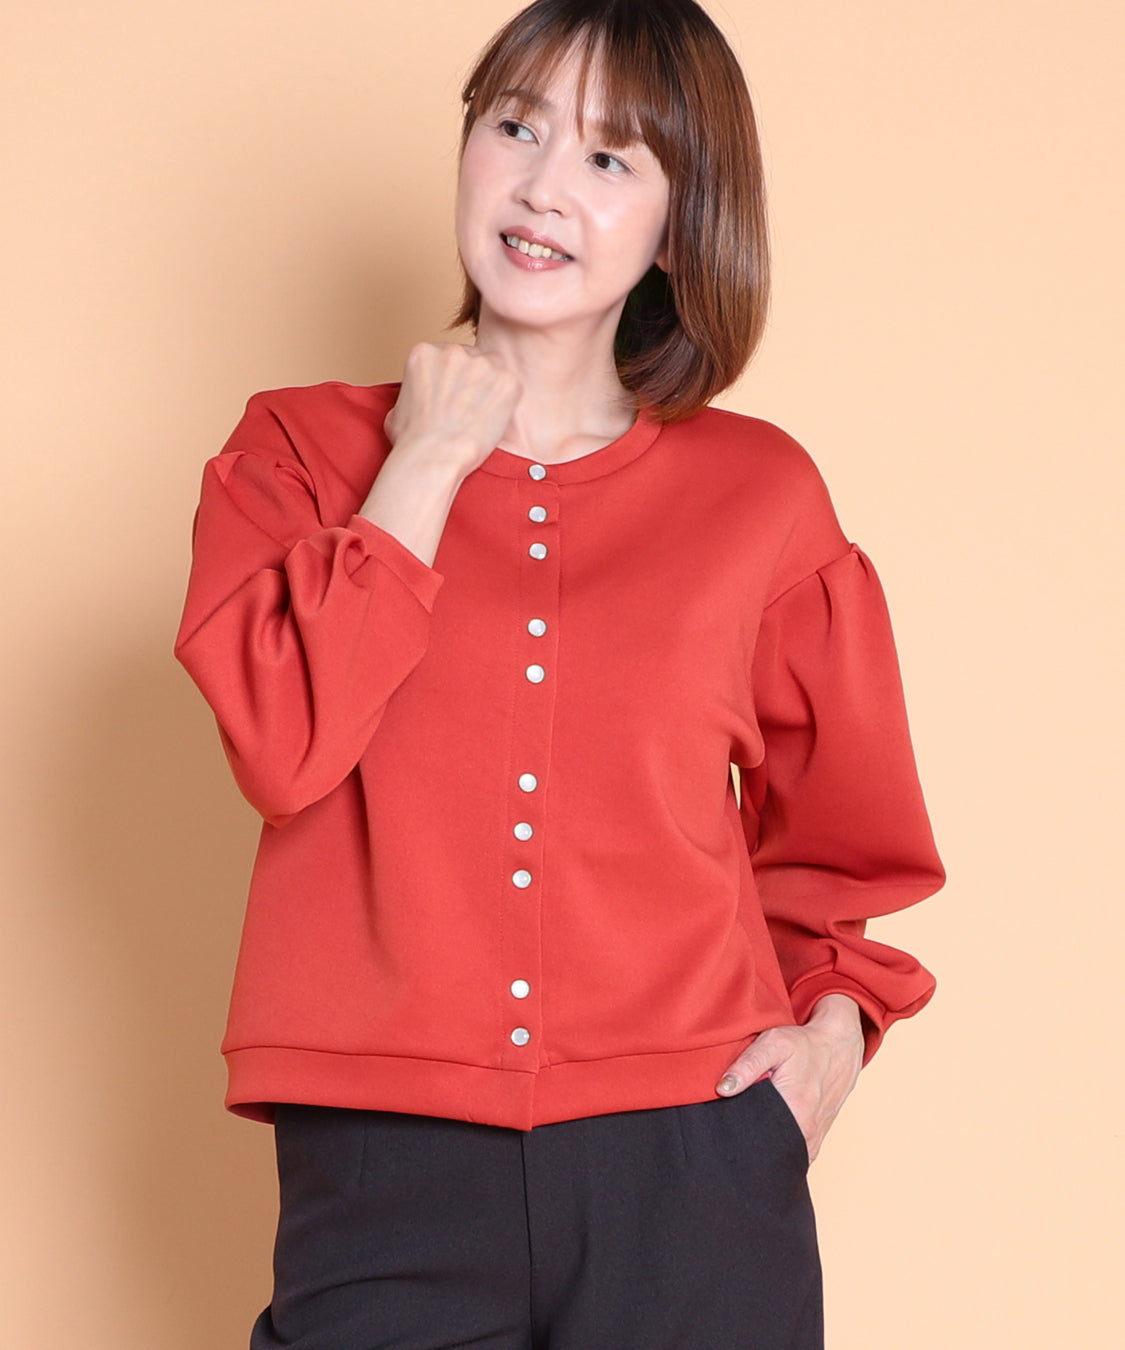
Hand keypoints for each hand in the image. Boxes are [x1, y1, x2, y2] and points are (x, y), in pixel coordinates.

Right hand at [385, 342, 520, 477]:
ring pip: (494, 369)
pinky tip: (493, 421)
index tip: (453, 398)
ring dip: (491, 390)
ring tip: (480, 417)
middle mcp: (453, 351)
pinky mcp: (505, 379)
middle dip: (473, 381)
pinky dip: (507, 403)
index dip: (454, 379)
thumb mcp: (398, 408)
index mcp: (425, 352)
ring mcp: (481, 363)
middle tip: (469, 409)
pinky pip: (511, 386)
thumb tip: (417, 401)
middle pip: (472, 358)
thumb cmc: (412, 440)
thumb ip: (413, 393)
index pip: (448, 357)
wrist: (433, 456)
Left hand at [715, 994, 864, 1161]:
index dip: (737, 1135)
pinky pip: (794, 1154)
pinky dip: (780, 1149)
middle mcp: (806, 1132)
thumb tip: (723, 1088)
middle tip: (736, 1128)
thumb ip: (747, 1065)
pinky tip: (769, 1134)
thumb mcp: (773, 1044)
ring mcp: (814, 1139)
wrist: (838, 1046)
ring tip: (752, 1131)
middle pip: (768, 1150)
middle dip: (749, 1145)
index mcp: (794, 1111)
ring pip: (782, 1155)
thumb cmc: (804, 1045)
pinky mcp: (817, 1140)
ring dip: (766, 1148)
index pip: (756, 1139)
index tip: (725, 1128)